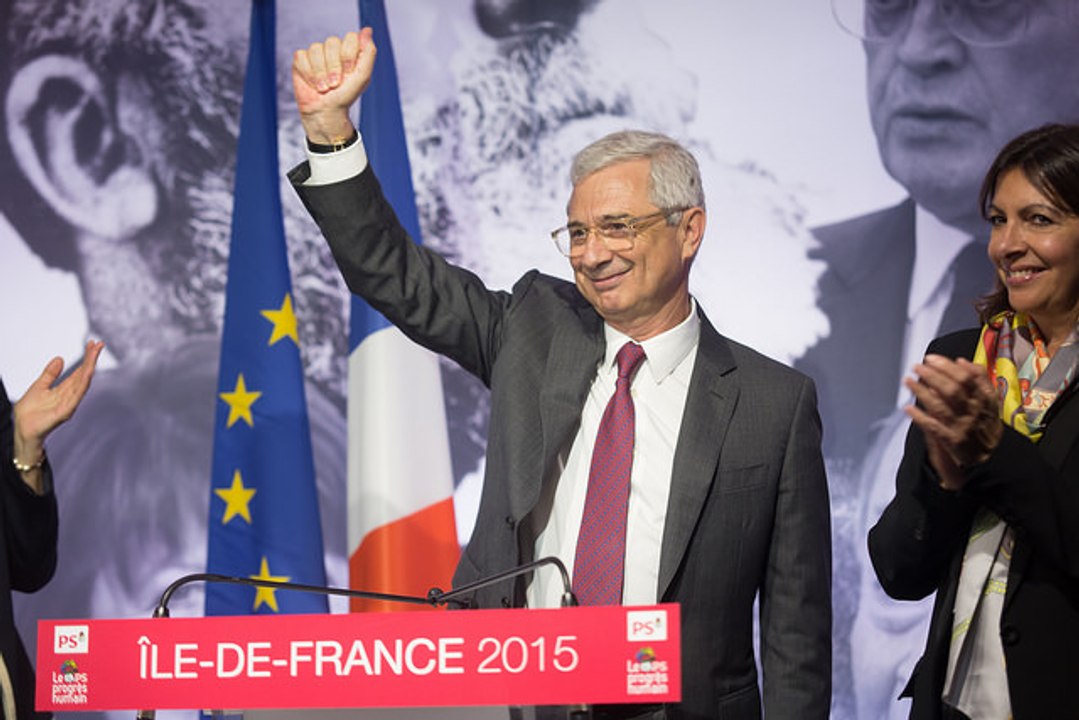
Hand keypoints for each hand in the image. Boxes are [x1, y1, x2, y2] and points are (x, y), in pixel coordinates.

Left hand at [13, 340, 104, 473]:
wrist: (22, 429)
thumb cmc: (29, 413)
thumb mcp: (39, 386)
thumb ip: (50, 374)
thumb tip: (60, 358)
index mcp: (64, 389)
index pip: (78, 371)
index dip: (86, 358)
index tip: (92, 344)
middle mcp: (70, 395)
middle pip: (84, 374)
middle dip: (91, 359)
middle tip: (99, 344)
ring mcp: (70, 403)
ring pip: (83, 382)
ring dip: (90, 367)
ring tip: (95, 353)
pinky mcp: (66, 411)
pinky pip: (77, 395)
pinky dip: (84, 383)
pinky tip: (89, 372)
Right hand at [292, 28, 375, 144]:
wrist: (327, 112)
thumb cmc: (346, 95)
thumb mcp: (363, 76)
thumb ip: (368, 52)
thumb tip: (368, 29)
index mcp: (349, 50)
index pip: (350, 37)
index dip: (348, 57)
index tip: (349, 74)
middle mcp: (332, 49)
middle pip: (332, 42)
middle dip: (334, 67)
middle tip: (336, 84)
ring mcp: (316, 53)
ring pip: (316, 49)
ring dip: (321, 73)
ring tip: (324, 87)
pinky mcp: (301, 60)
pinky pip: (302, 56)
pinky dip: (308, 74)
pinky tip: (313, 84)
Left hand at [904, 354, 1002, 490]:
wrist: (992, 458)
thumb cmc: (986, 425)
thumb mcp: (991, 401)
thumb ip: (980, 380)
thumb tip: (963, 361)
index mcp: (985, 400)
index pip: (966, 378)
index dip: (947, 366)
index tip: (931, 359)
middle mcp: (974, 412)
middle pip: (952, 390)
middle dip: (932, 376)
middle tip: (917, 367)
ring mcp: (962, 427)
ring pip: (940, 406)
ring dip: (922, 392)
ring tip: (908, 381)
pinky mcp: (952, 442)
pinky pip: (933, 428)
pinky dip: (920, 417)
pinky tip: (908, 408)